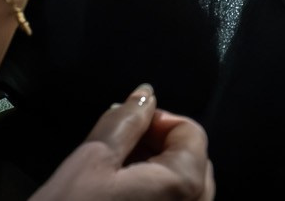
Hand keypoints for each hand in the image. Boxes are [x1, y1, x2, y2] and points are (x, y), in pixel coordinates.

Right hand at [29, 84, 213, 200]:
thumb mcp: (92, 160)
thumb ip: (125, 121)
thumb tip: (146, 93)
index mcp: (186, 185)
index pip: (191, 132)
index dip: (157, 119)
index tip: (125, 125)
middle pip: (192, 160)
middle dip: (158, 146)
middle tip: (117, 149)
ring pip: (184, 189)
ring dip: (156, 172)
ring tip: (115, 175)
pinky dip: (154, 198)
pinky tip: (120, 199)